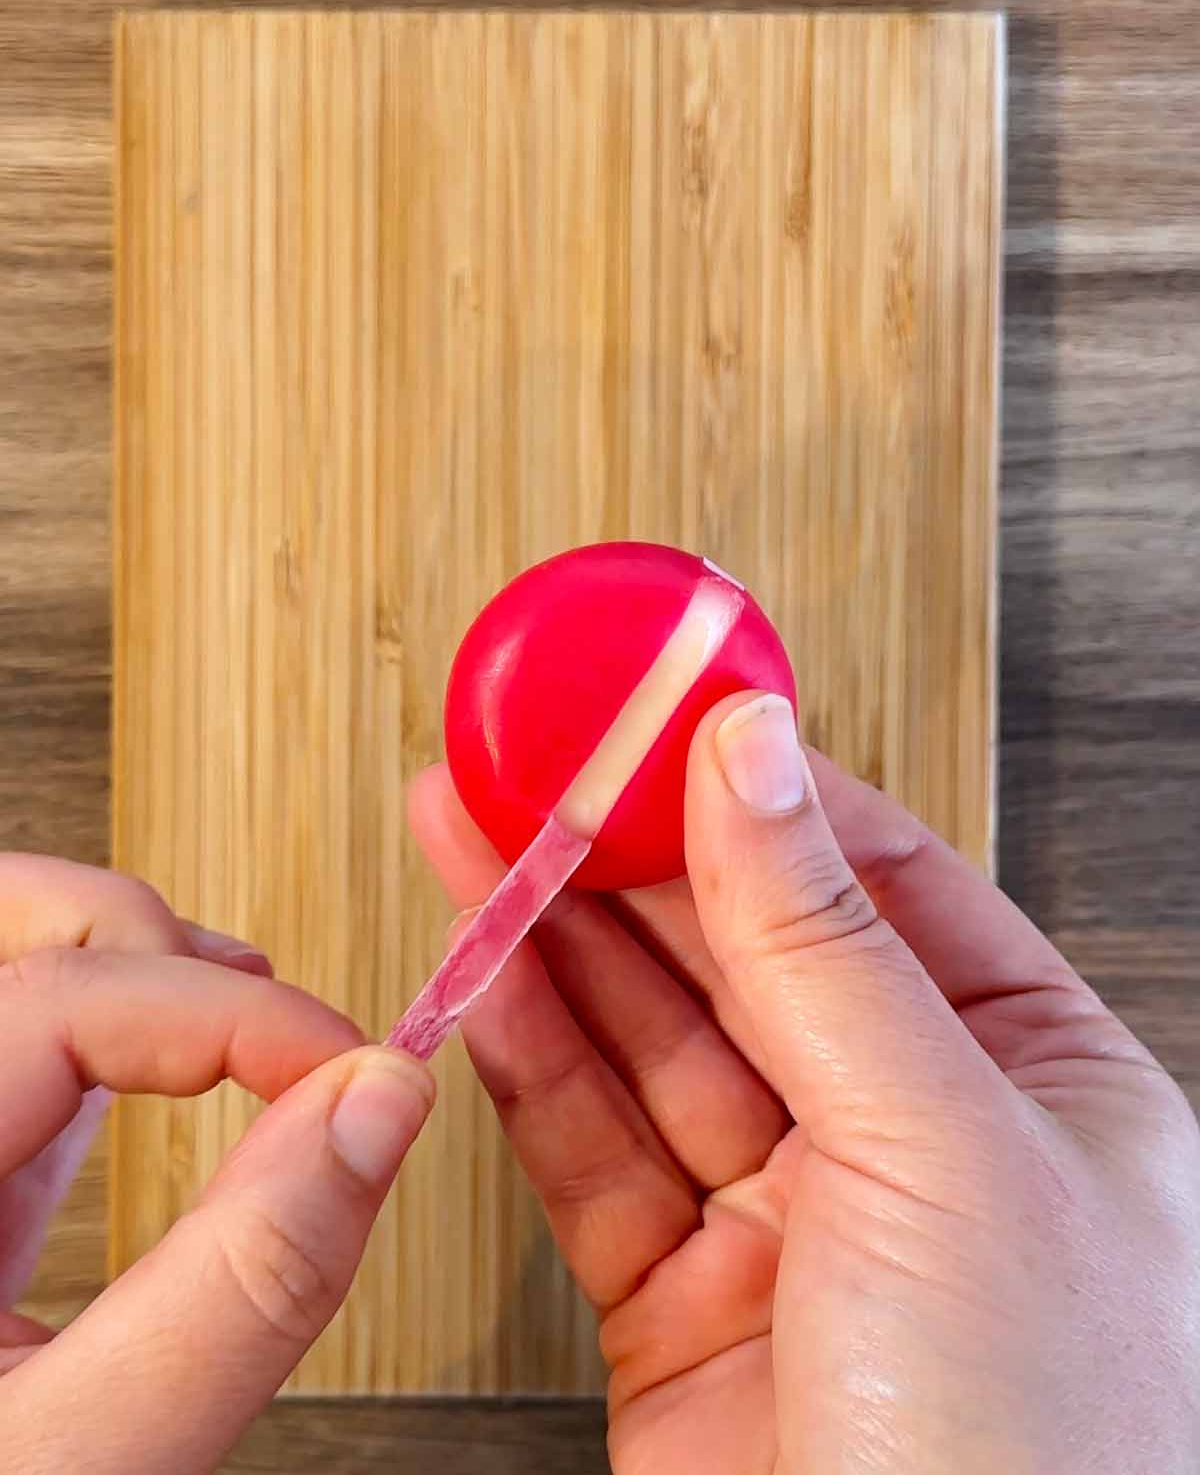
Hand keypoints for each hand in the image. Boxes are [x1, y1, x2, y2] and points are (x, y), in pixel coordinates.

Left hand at [0, 854, 432, 1474]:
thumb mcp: (87, 1461)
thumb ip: (246, 1282)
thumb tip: (378, 1107)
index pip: (62, 1001)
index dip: (233, 1015)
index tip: (354, 1071)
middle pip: (8, 944)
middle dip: (151, 943)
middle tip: (272, 1006)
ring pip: (10, 981)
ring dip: (125, 966)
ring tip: (234, 1007)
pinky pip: (12, 1066)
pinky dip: (100, 1038)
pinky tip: (166, 1070)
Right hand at [411, 693, 1199, 1473]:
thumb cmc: (1046, 1458)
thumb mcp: (941, 1145)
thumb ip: (825, 943)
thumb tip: (751, 759)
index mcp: (1032, 1082)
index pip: (875, 874)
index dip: (755, 780)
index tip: (657, 703)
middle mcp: (913, 1145)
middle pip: (744, 949)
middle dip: (629, 851)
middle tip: (532, 754)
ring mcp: (794, 1228)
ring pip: (648, 1043)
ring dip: (553, 936)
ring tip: (471, 830)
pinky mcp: (684, 1312)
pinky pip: (592, 1151)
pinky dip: (526, 1059)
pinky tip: (478, 971)